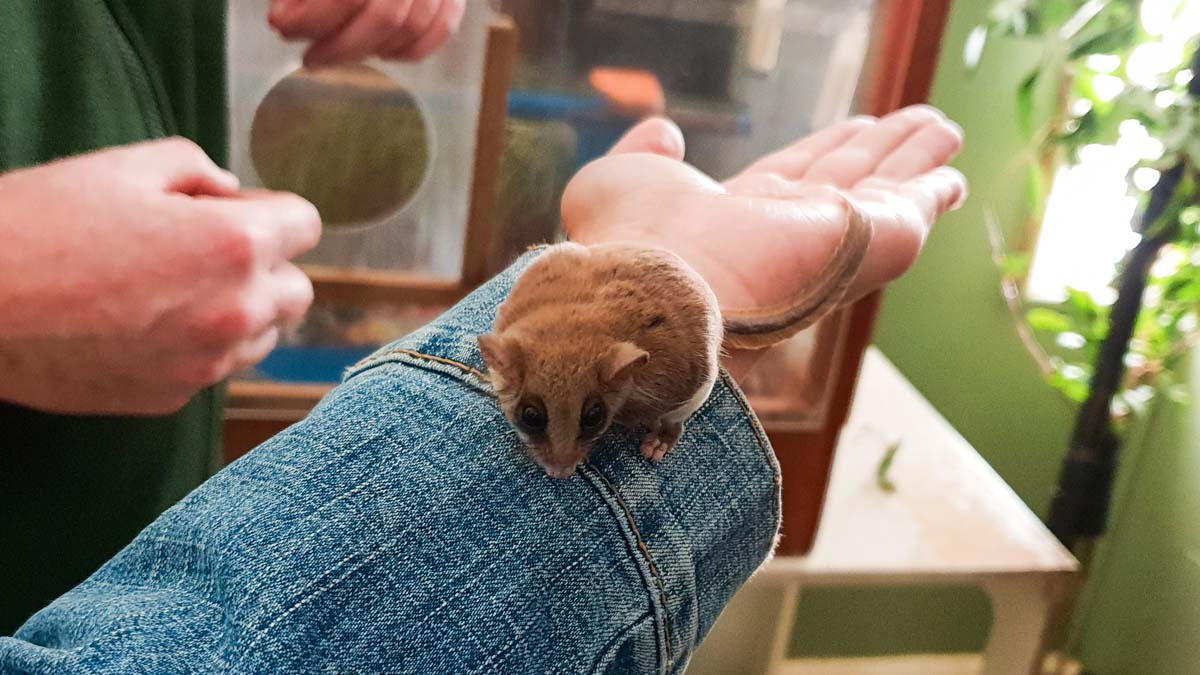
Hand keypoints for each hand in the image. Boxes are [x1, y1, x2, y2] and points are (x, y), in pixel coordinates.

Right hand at [0, 139, 320, 414]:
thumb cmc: (39, 224)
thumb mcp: (123, 166)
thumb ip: (198, 170)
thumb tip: (232, 193)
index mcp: (235, 245)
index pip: (307, 224)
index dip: (272, 211)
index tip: (236, 211)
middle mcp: (236, 310)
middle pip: (297, 289)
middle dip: (266, 265)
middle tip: (208, 250)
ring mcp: (206, 362)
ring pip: (263, 336)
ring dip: (241, 311)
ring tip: (178, 291)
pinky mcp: (173, 397)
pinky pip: (214, 368)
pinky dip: (199, 347)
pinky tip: (146, 326)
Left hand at [268, 0, 465, 67]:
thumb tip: (285, 17)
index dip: (312, 17)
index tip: (281, 27)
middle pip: (385, 14)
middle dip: (341, 46)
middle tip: (311, 57)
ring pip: (413, 25)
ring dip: (369, 50)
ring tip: (338, 54)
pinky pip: (443, 27)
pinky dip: (412, 49)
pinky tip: (381, 54)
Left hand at [562, 106, 966, 377]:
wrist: (659, 292)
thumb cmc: (628, 246)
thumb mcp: (619, 181)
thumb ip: (644, 155)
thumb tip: (665, 132)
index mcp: (735, 223)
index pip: (792, 180)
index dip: (824, 152)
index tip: (853, 127)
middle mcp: (788, 237)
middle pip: (847, 184)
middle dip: (881, 153)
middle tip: (917, 125)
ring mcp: (831, 245)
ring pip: (883, 192)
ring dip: (915, 158)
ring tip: (945, 128)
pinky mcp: (867, 247)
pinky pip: (908, 213)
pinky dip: (931, 191)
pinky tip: (953, 174)